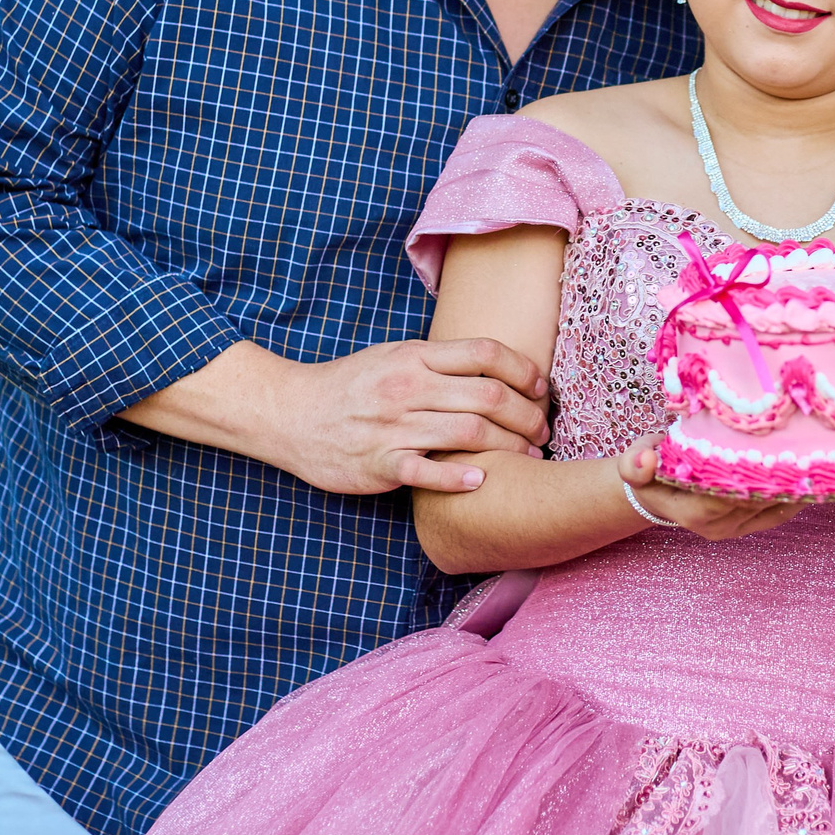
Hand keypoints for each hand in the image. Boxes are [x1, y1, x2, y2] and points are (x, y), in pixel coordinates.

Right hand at [157, 337, 545, 495]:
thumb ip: (439, 360)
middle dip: (528, 416)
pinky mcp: (381, 464)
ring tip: (529, 457)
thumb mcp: (393, 357)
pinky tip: (483, 480)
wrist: (290, 413)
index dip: (524, 369)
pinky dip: (461, 478)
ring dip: (510, 448)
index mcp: (415, 356)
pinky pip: (429, 472)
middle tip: (544, 431)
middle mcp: (408, 387)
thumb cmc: (350, 385)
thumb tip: (494, 365)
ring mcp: (394, 427)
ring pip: (470, 434)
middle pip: (489, 397)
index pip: (485, 353)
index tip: (541, 388)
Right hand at [615, 439, 801, 541]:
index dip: (749, 472)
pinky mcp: (747, 526)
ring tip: (817, 457)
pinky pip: (777, 514)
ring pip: (770, 506)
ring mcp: (734, 529)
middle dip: (778, 473)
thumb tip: (647, 460)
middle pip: (755, 498)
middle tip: (807, 445)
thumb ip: (635, 463)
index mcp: (691, 511)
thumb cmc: (650, 471)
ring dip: (792, 483)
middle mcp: (716, 526)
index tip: (772, 446)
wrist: (656, 493)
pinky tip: (813, 478)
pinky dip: (796, 496)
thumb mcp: (633, 462)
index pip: (727, 494)